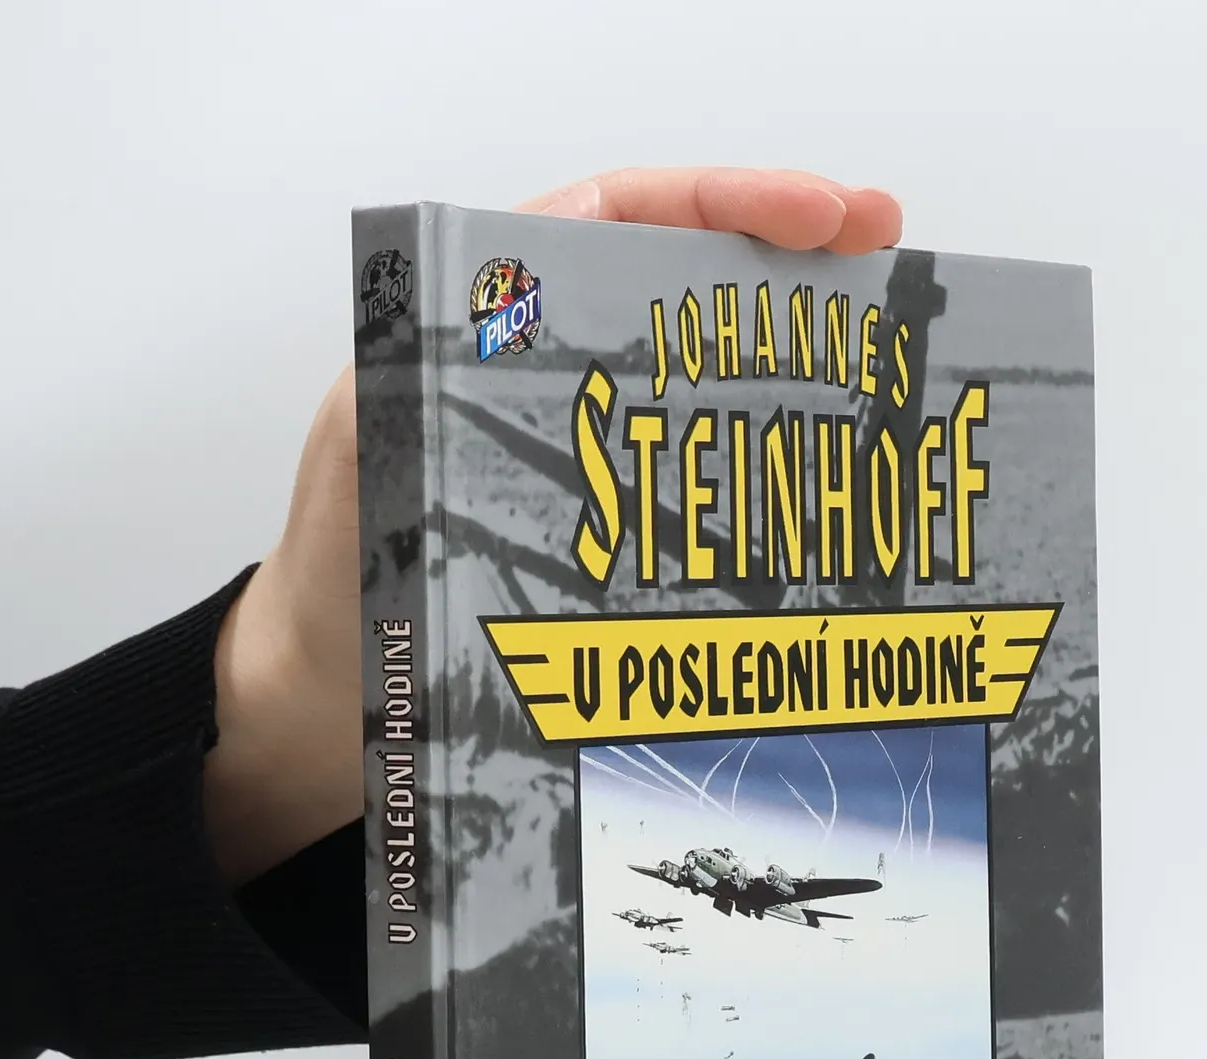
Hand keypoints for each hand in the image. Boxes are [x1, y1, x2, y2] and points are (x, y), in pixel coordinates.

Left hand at [202, 170, 903, 886]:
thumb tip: (485, 337)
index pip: (615, 219)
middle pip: (679, 277)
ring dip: (789, 352)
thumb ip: (409, 398)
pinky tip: (823, 477)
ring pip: (700, 371)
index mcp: (481, 331)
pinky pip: (696, 477)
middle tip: (882, 246)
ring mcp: (581, 454)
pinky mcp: (604, 530)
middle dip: (784, 253)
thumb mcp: (360, 479)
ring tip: (877, 342)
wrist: (325, 708)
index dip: (723, 202)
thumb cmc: (330, 597)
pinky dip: (764, 468)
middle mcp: (540, 376)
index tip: (817, 215)